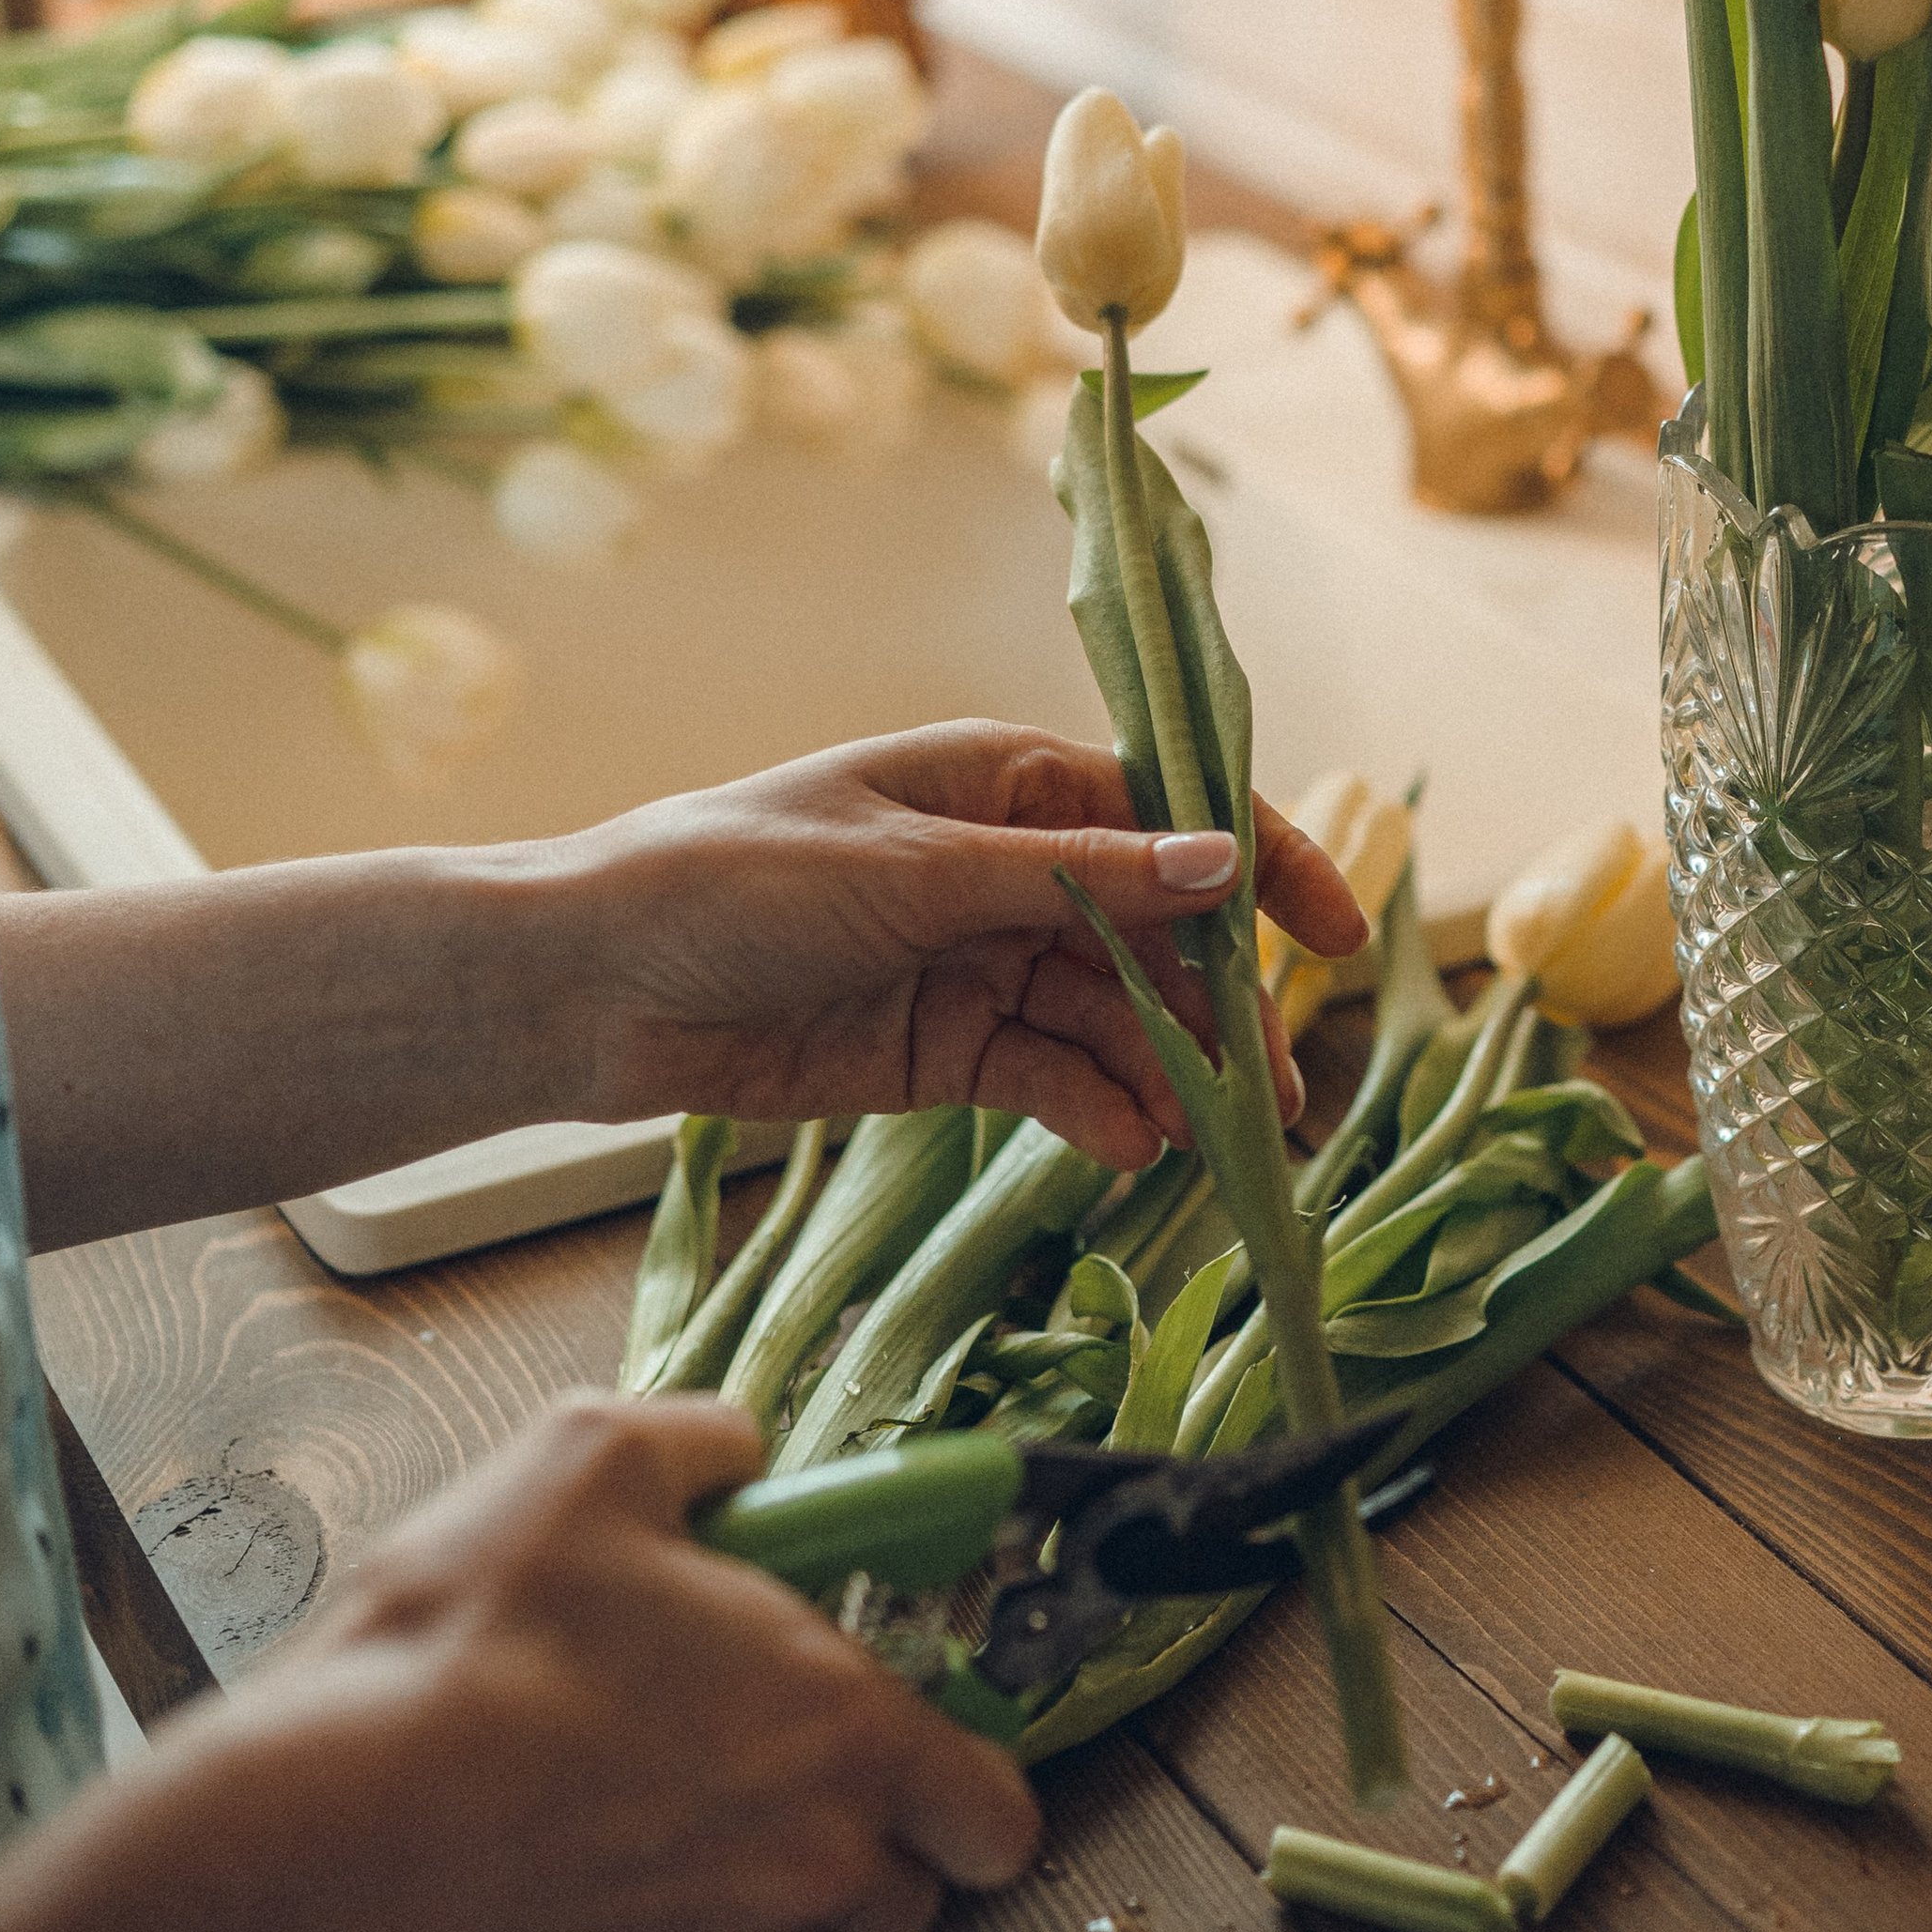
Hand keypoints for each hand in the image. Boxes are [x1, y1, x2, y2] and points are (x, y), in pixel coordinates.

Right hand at [227, 1395, 1040, 1931]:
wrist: (333, 1842)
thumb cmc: (469, 1651)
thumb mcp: (587, 1462)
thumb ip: (697, 1444)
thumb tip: (738, 1447)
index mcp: (839, 1729)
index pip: (997, 1815)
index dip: (967, 1795)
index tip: (921, 1773)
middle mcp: (812, 1871)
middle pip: (901, 1900)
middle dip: (849, 1851)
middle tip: (747, 1786)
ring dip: (755, 1929)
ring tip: (648, 1855)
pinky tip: (574, 1927)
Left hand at [546, 718, 1369, 1167]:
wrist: (592, 989)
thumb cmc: (732, 881)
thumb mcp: (911, 870)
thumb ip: (1070, 880)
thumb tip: (1218, 862)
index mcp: (1001, 781)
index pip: (1167, 811)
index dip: (1261, 863)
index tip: (1340, 930)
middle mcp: (1007, 866)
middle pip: (1155, 932)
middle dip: (1221, 1005)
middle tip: (1276, 1093)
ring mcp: (979, 961)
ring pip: (1113, 1016)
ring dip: (1166, 1072)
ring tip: (1207, 1141)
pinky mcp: (945, 1051)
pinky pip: (1050, 1078)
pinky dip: (1095, 1111)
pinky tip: (1129, 1150)